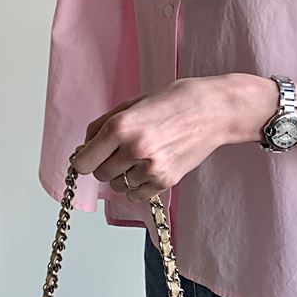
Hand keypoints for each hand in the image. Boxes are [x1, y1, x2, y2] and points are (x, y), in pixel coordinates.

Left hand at [69, 74, 276, 201]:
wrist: (213, 111)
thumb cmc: (173, 102)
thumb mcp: (131, 104)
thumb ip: (102, 126)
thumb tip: (84, 149)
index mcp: (120, 127)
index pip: (83, 162)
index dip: (83, 160)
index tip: (88, 157)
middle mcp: (134, 149)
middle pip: (100, 175)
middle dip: (105, 165)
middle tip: (119, 153)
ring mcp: (151, 168)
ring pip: (118, 186)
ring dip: (123, 175)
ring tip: (139, 158)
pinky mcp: (166, 180)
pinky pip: (137, 195)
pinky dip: (138, 186)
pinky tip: (148, 169)